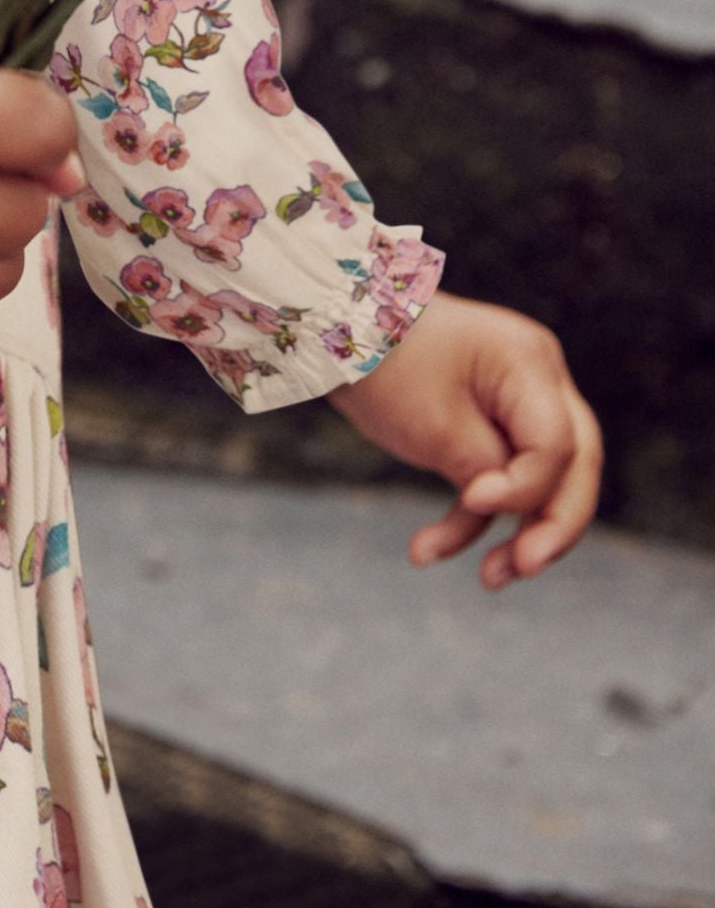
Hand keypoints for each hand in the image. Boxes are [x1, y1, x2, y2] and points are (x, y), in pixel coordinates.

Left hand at [329, 290, 602, 589]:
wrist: (334, 327)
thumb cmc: (384, 364)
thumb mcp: (434, 425)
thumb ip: (485, 471)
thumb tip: (513, 510)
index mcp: (528, 362)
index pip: (557, 443)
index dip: (525, 487)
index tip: (473, 500)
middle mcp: (537, 378)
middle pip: (573, 464)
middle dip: (552, 524)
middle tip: (522, 568)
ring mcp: (517, 400)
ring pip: (541, 481)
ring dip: (514, 533)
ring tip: (488, 581)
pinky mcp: (491, 425)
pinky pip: (498, 478)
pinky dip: (469, 516)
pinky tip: (427, 549)